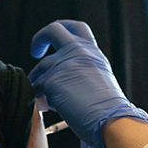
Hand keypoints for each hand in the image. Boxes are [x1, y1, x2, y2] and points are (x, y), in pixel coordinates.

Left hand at [29, 19, 147, 147]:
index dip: (63, 28)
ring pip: (40, 67)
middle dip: (39, 39)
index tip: (54, 41)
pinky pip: (36, 87)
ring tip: (47, 99)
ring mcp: (63, 64)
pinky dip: (40, 97)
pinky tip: (49, 107)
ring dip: (38, 81)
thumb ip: (82, 71)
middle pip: (52, 30)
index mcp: (92, 52)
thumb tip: (61, 79)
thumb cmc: (108, 108)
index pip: (77, 27)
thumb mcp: (100, 78)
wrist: (110, 119)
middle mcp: (77, 52)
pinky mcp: (51, 80)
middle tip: (36, 53)